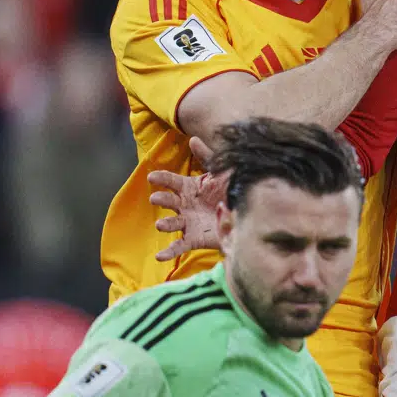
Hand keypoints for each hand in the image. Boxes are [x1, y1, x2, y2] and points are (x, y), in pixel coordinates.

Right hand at [148, 136, 228, 260]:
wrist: (245, 213)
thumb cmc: (229, 191)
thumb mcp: (221, 172)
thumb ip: (207, 157)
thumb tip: (193, 139)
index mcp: (189, 188)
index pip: (172, 181)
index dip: (162, 179)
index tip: (152, 177)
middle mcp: (185, 205)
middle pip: (169, 202)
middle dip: (161, 200)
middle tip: (156, 199)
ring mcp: (188, 222)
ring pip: (172, 223)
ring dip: (165, 224)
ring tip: (160, 225)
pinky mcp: (194, 238)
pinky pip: (179, 246)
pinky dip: (169, 252)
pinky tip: (159, 257)